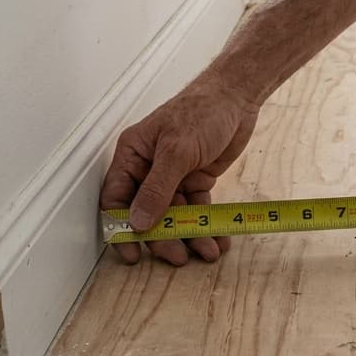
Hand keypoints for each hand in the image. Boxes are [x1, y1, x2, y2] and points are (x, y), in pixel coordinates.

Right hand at [100, 77, 259, 265]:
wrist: (238, 98)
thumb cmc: (202, 111)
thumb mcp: (177, 151)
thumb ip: (157, 189)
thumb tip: (138, 221)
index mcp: (133, 155)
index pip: (116, 198)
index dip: (121, 228)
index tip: (133, 254)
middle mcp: (149, 168)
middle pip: (147, 213)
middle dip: (163, 237)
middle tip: (178, 256)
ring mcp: (174, 176)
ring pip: (175, 215)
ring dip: (190, 235)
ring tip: (207, 251)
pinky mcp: (196, 180)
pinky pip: (197, 209)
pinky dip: (207, 224)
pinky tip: (218, 239)